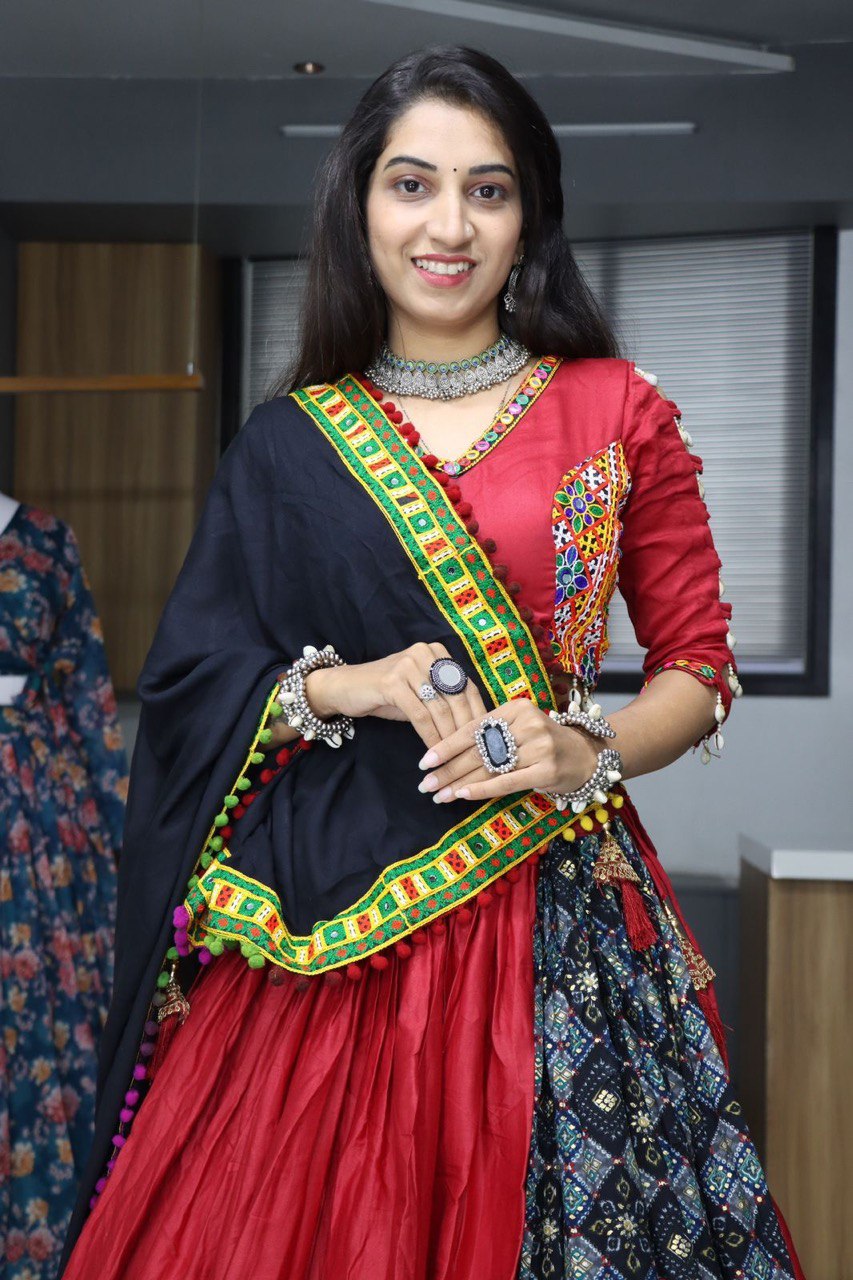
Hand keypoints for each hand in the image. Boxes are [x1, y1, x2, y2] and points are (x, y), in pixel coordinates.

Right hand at [304, 642, 488, 750]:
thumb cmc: (387, 694)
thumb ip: (445, 701)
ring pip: (440, 709)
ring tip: (454, 760)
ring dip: (448, 739)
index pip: (467, 687)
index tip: (487, 740)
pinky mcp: (392, 682)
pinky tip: (433, 754)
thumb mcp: (421, 693)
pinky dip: (429, 737)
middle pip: (456, 698)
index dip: (479, 716)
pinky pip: (420, 716)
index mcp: (438, 653)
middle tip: (474, 755)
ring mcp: (408, 665)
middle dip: (466, 731)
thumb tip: (476, 727)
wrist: (345, 688)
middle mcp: (426, 654)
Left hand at [416, 696, 599, 803]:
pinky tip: (462, 795)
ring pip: (489, 767)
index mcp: (516, 707)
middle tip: (425, 784)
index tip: (425, 761)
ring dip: (459, 783)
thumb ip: (490, 734)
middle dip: (448, 769)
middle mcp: (527, 723)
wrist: (589, 755)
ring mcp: (539, 746)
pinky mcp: (546, 770)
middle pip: (478, 750)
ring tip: (438, 795)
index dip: (446, 746)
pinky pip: (506, 781)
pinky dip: (482, 789)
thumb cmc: (545, 742)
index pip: (473, 727)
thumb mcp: (519, 728)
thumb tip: (446, 754)